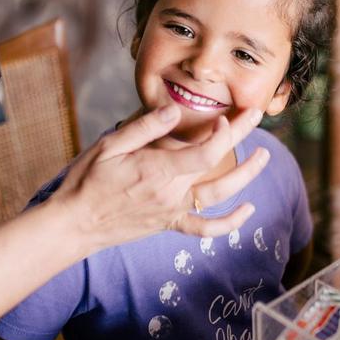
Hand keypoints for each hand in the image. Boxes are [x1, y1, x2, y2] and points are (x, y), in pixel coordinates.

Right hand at [54, 105, 269, 255]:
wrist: (74, 224)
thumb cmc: (87, 181)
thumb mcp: (109, 146)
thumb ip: (144, 128)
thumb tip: (174, 110)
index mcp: (157, 170)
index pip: (205, 152)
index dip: (222, 133)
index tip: (225, 115)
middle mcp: (171, 193)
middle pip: (217, 165)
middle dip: (241, 137)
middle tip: (257, 115)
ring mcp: (173, 210)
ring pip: (219, 195)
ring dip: (246, 175)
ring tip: (264, 156)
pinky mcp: (169, 223)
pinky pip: (204, 229)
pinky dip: (229, 223)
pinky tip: (248, 212)